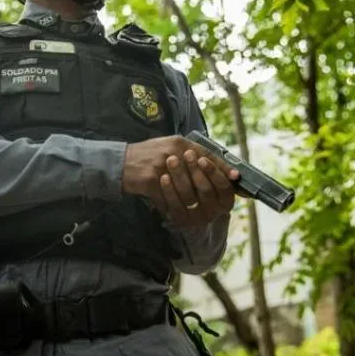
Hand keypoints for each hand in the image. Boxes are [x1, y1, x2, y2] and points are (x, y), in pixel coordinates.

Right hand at [122, 136, 238, 218]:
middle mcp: (173, 152)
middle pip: (200, 176)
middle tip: (220, 200)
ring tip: (193, 209)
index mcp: (180, 143)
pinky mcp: (151, 180)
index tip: (236, 179)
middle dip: (209, 190)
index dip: (223, 169)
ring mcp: (162, 166)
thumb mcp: (169, 147)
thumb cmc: (146, 157)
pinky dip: (170, 208)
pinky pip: (167, 199)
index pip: (208, 155)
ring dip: (189, 202)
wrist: (118, 163)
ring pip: (186, 191)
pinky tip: (172, 212)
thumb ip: (190, 154)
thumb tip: (213, 165)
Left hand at [159, 149, 238, 225]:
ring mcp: (196, 217)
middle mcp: (213, 212)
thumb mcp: (211, 172)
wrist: (180, 196)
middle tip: (186, 154)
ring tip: (171, 159)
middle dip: (195, 170)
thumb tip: (236, 175)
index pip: (224, 187)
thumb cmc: (198, 177)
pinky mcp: (179, 219)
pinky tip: (164, 176)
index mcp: (225, 201)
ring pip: (189, 197)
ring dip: (180, 176)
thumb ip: (222, 170)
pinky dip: (169, 190)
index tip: (201, 159)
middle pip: (206, 191)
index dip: (213, 172)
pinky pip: (174, 206)